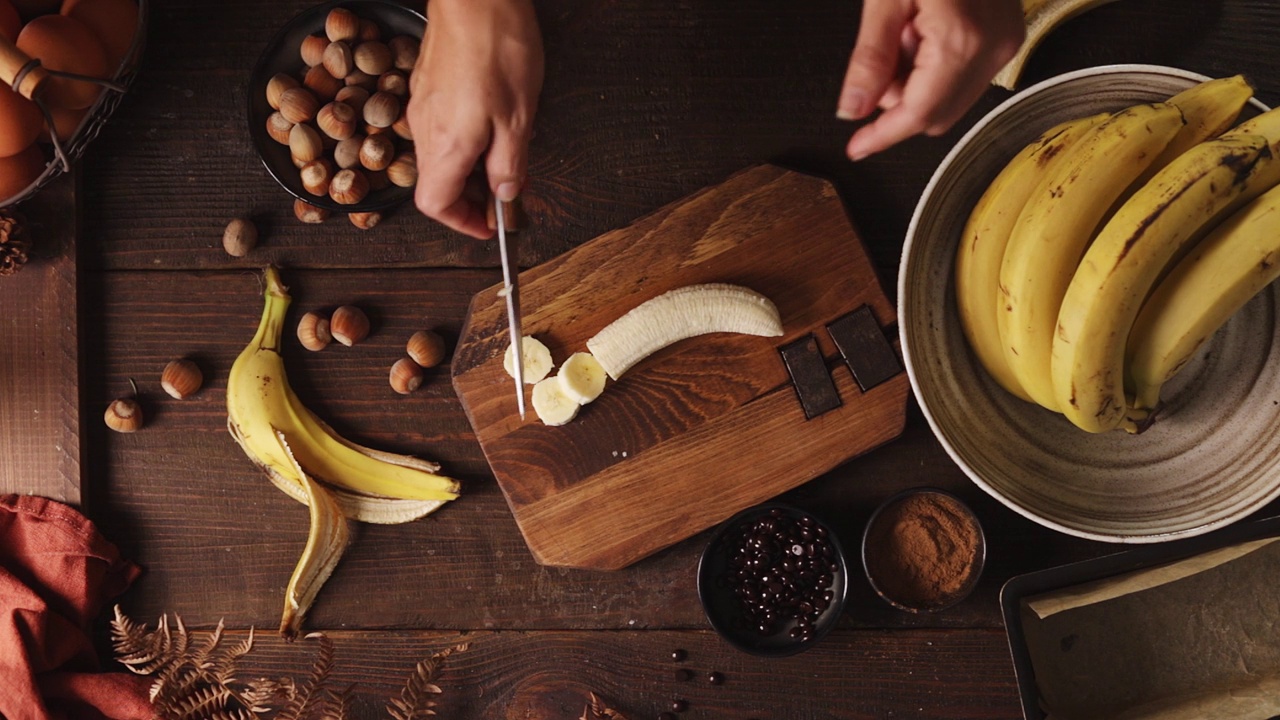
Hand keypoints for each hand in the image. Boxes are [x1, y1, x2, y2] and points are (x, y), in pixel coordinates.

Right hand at [407, 0, 543, 237]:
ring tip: (509, 157)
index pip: (436, 205)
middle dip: (475, 196)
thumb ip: (510, 166)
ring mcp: (422, 106)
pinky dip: (466, 141)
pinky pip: (441, 128)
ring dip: (473, 167)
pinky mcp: (427, 86)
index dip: (463, 223)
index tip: (490, 226)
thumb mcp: (518, 120)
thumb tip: (506, 197)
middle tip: (511, 192)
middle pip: (439, 183)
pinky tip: (494, 126)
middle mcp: (424, 129)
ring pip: (441, 155)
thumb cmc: (497, 49)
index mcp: (445, 146)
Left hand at [837, 0, 1023, 160]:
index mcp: (961, 40)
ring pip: (949, 100)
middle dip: (897, 102)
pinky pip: (965, 76)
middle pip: (935, 115)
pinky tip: (923, 31)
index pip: (917, 114)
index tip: (857, 147)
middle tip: (879, 57)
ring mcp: (1004, 43)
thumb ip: (869, 59)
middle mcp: (990, 47)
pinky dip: (935, 68)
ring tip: (905, 31)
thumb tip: (853, 108)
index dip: (882, 135)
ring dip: (916, 83)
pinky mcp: (1006, 36)